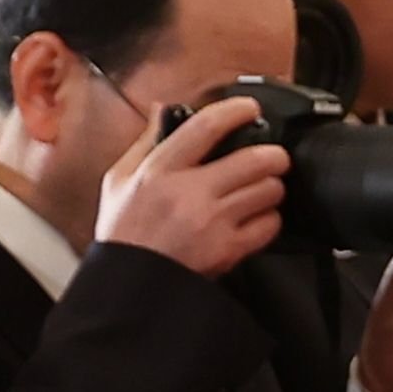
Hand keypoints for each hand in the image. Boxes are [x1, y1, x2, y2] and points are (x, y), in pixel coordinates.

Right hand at [97, 87, 293, 278]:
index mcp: (160, 170)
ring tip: (264, 188)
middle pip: (254, 160)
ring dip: (272, 186)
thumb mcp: (119, 180)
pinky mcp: (228, 249)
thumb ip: (145, 141)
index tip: (249, 108)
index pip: (206, 127)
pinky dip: (270, 218)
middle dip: (272, 155)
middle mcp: (189, 193)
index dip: (235, 111)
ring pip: (268, 191)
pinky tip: (258, 217)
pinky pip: (269, 225)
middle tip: (273, 157)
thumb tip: (163, 109)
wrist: (131, 283)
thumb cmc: (124, 232)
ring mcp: (212, 222)